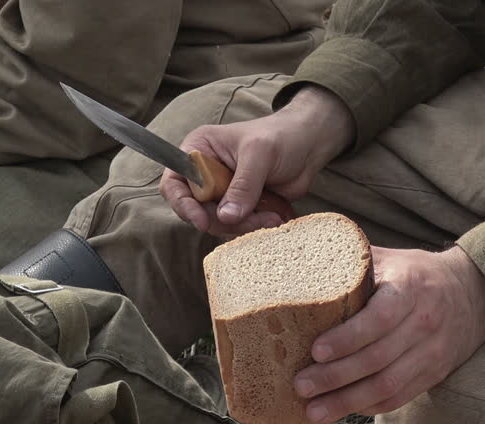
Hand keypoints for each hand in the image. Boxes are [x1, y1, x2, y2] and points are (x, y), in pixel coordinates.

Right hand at [159, 86, 355, 235]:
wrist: (310, 145)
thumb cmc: (281, 136)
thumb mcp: (259, 154)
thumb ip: (242, 185)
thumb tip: (226, 216)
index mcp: (199, 150)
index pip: (174, 182)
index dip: (183, 204)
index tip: (202, 220)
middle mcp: (205, 173)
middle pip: (195, 209)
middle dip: (220, 220)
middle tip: (247, 220)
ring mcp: (222, 191)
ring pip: (217, 222)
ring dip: (241, 226)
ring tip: (269, 218)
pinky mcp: (239, 205)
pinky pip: (236, 226)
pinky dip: (253, 227)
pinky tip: (273, 218)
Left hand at [294, 246, 484, 423]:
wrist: (472, 291)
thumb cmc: (415, 272)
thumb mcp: (389, 258)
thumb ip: (352, 264)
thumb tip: (302, 265)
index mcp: (410, 288)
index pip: (379, 318)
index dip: (347, 337)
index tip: (316, 350)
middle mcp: (425, 322)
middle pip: (378, 358)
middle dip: (336, 377)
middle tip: (301, 386)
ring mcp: (432, 352)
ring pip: (388, 385)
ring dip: (347, 401)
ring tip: (314, 411)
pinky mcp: (434, 374)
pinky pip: (399, 397)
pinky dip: (368, 406)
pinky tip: (342, 409)